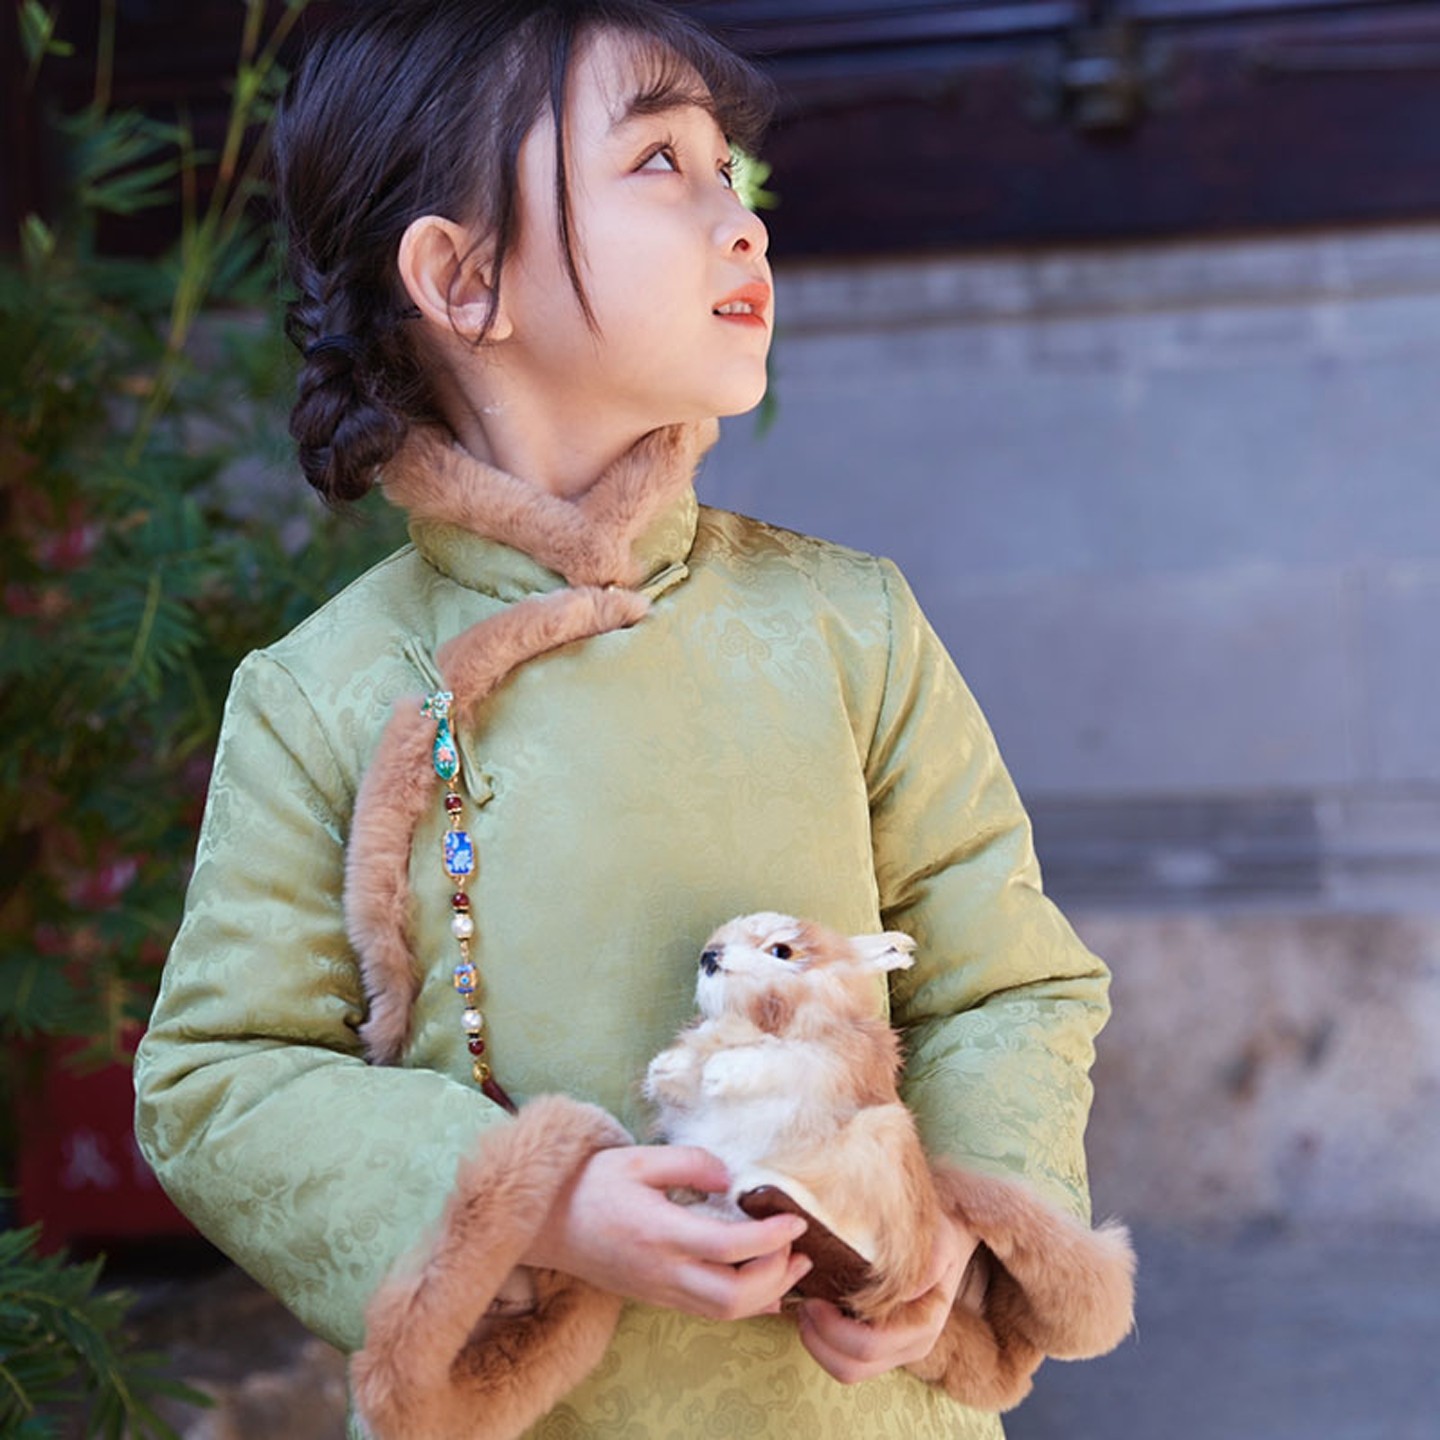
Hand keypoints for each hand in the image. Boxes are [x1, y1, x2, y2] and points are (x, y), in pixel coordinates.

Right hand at [523, 1144, 812, 1320]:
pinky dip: (744, 1305)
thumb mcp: (638, 1158)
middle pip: (732, 1296)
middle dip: (776, 1276)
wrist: (547, 1224)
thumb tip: (730, 1179)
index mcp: (659, 1232)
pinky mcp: (656, 1297)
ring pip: (723, 1313)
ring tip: (792, 1265)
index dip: (770, 1238)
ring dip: (766, 1294)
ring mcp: (659, 1290)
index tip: (795, 1220)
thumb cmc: (592, 1184)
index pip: (728, 1247)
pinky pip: (708, 1313)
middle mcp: (662, 1271)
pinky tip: (766, 1289)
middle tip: (798, 1247)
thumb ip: (689, 1163)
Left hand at [797, 1214, 977, 1383]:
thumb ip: (929, 1263)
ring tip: (806, 1306)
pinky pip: (846, 1362)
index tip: (814, 1296)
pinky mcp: (882, 1349)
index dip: (833, 1328)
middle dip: (818, 1338)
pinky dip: (824, 1344)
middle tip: (803, 1301)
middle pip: (852, 1367)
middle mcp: (911, 1347)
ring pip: (846, 1370)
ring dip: (817, 1344)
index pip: (869, 1345)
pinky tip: (817, 1312)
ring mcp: (896, 1352)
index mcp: (922, 1325)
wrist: (948, 1241)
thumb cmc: (940, 1237)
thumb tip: (906, 1291)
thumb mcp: (940, 1240)